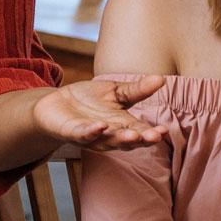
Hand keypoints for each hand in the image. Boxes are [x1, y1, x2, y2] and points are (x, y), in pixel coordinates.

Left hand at [33, 76, 168, 150]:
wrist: (55, 104)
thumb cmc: (88, 100)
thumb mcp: (116, 92)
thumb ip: (137, 89)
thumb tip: (161, 79)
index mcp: (122, 125)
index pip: (141, 131)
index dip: (152, 133)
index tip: (165, 131)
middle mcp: (109, 135)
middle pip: (128, 141)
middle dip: (141, 140)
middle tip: (154, 137)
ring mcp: (91, 136)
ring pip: (108, 141)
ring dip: (120, 139)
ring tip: (133, 135)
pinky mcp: (72, 133)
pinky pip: (83, 134)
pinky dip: (91, 132)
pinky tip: (101, 126)